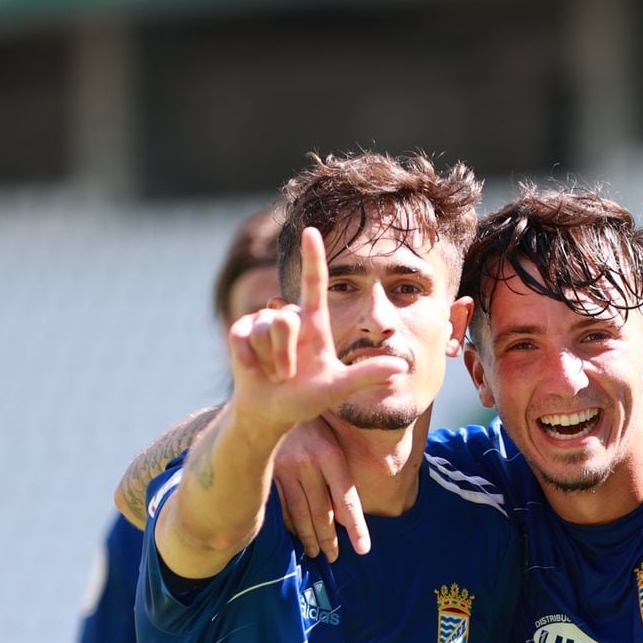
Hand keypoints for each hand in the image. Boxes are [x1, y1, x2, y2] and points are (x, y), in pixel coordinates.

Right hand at [226, 227, 406, 430]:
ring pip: (264, 331)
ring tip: (273, 373)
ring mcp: (263, 323)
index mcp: (313, 323)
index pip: (314, 284)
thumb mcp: (337, 388)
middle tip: (288, 375)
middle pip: (285, 320)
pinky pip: (242, 337)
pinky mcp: (241, 331)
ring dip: (270, 361)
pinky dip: (248, 360)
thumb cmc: (305, 398)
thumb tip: (401, 368)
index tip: (311, 231)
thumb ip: (365, 375)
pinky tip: (253, 369)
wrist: (270, 411)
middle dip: (285, 355)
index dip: (312, 257)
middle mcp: (289, 318)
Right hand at [272, 419, 367, 560]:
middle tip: (335, 557)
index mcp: (329, 454)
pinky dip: (290, 525)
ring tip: (316, 553)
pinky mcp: (269, 474)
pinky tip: (296, 536)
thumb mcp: (333, 436)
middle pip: (321, 512)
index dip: (356, 527)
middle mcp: (307, 463)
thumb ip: (343, 471)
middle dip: (329, 539)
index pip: (346, 499)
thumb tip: (361, 498)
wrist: (275, 400)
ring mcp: (284, 470)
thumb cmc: (313, 421)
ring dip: (309, 538)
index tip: (362, 549)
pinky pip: (281, 507)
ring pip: (299, 514)